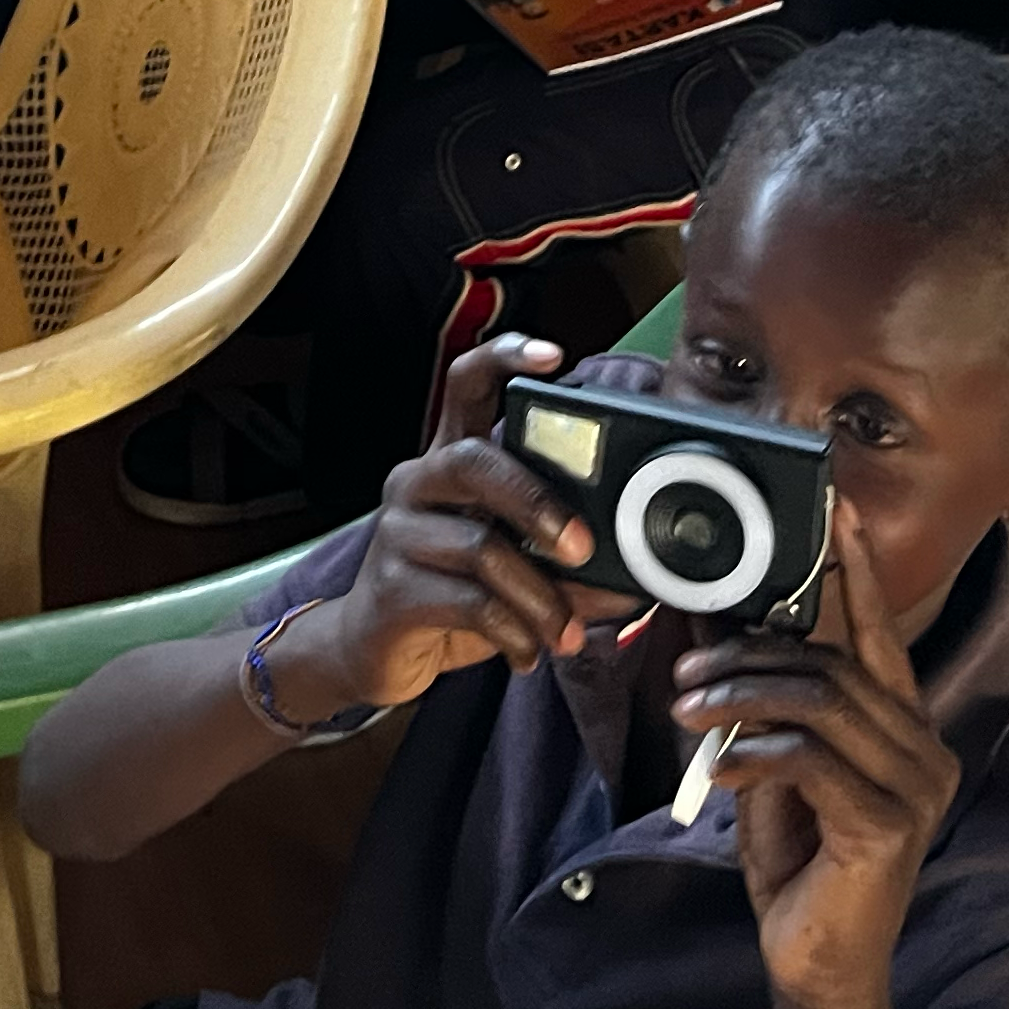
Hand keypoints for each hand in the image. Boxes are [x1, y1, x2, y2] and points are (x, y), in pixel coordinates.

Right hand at [283, 337, 601, 721]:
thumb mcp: (514, 572)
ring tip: (565, 634)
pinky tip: (527, 652)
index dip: (505, 359)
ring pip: (482, 547)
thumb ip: (569, 564)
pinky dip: (513, 633)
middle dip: (538, 502)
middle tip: (582, 548)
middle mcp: (420, 482)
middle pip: (476, 461)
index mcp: (452, 461)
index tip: (553, 356)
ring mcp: (400, 533)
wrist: (371, 652)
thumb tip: (637, 577)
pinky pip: (469, 603)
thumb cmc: (449, 596)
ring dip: (540, 598)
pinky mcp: (394, 588)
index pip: (468, 385)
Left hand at [675, 519, 953, 1008]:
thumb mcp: (769, 761)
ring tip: (687, 711)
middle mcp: (922, 748)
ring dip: (740, 697)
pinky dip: (756, 752)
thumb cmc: (800, 860)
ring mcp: (916, 787)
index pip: (878, 632)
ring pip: (819, 700)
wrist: (818, 962)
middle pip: (830, 664)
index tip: (837, 510)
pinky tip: (722, 768)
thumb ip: (757, 698)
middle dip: (748, 657)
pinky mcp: (891, 825)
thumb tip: (713, 620)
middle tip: (685, 672)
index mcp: (900, 725)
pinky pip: (812, 758)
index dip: (857, 568)